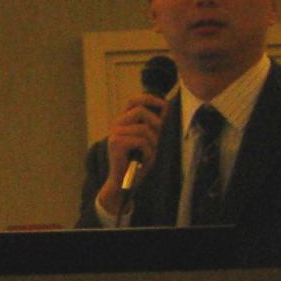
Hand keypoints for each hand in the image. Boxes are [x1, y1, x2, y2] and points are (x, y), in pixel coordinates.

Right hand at [96, 89, 167, 212]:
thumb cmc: (137, 161)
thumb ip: (154, 124)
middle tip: (156, 137)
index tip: (163, 105)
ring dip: (152, 143)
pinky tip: (142, 159)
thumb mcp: (149, 139)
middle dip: (155, 123)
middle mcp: (116, 125)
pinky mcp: (116, 143)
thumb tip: (165, 107)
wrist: (123, 181)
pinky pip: (142, 141)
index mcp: (123, 121)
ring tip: (147, 153)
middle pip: (141, 111)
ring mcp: (115, 133)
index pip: (134, 100)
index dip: (149, 99)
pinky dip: (148, 152)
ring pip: (144, 128)